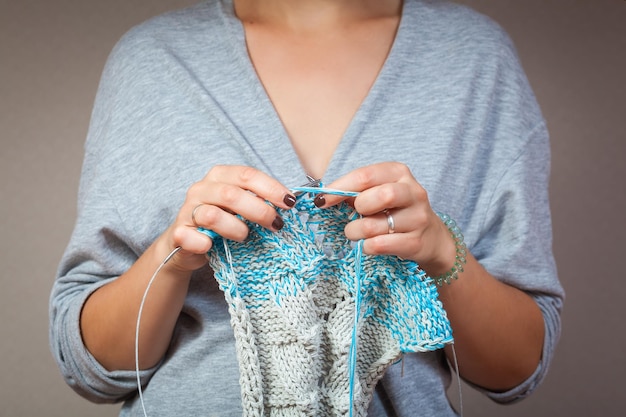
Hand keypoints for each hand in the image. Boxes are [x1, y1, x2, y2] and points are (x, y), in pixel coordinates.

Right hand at [162, 165, 295, 271]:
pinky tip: (212, 246)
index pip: (247, 175)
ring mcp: (187, 210)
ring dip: (236, 229)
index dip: (271, 188)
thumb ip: (260, 200)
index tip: (290, 203)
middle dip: (259, 211)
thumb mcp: (242, 207)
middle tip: (276, 225)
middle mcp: (201, 189)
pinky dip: (205, 244)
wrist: (188, 245)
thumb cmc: (223, 222)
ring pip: (213, 216)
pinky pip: (192, 237)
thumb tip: (289, 202)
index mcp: (219, 176)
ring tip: (245, 236)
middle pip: (232, 194)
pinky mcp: (179, 233)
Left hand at [317, 162, 455, 275]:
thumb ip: (355, 191)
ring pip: (376, 225)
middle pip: (381, 195)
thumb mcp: (378, 193)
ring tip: (356, 233)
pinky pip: (380, 245)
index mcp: (399, 173)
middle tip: (353, 216)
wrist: (430, 238)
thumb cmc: (395, 211)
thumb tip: (324, 197)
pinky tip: (368, 244)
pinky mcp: (416, 242)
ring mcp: (417, 218)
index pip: (365, 176)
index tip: (322, 200)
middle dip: (358, 208)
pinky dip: (366, 246)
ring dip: (356, 232)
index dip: (339, 188)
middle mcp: (413, 192)